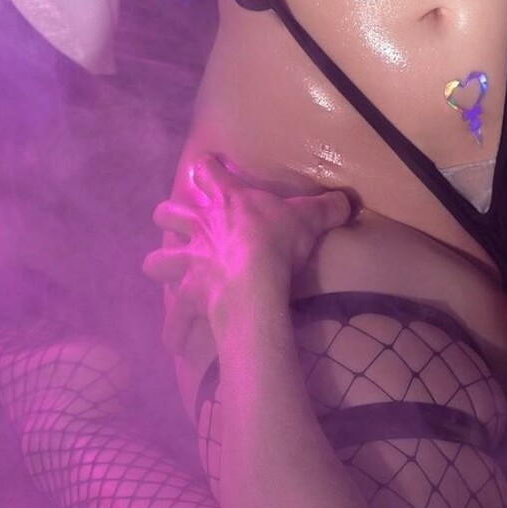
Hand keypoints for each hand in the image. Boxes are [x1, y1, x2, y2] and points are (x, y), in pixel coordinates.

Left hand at [143, 155, 352, 350]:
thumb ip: (328, 207)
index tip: (204, 166)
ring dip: (158, 265)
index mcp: (227, 201)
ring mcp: (191, 262)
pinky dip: (174, 329)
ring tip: (162, 271)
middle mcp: (201, 228)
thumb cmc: (279, 241)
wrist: (256, 278)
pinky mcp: (189, 295)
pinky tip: (174, 341)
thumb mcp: (310, 217)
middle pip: (169, 214)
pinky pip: (175, 317)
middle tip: (174, 220)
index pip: (208, 173)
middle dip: (168, 216)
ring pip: (157, 261)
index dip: (206, 169)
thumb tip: (349, 200)